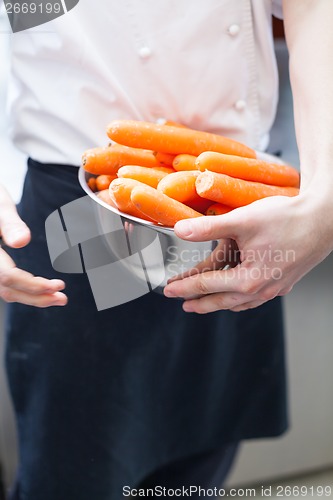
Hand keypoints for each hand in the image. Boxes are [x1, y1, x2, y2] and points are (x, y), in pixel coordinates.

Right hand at [0, 185, 66, 306]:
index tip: (59, 285)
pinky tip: (41, 290)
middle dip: (36, 297)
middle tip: (63, 299)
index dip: (33, 285)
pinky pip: (4, 285)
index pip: (8, 277)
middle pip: (6, 289)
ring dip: (31, 297)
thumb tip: (22, 241)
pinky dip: (23, 290)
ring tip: (56, 297)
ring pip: (4, 290)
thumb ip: (10, 223)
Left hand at [164, 193, 332, 312]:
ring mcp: (274, 288)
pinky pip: (255, 297)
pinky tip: (237, 295)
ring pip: (239, 302)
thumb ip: (208, 228)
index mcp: (248, 279)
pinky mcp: (284, 282)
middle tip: (183, 304)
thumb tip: (180, 230)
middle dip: (200, 303)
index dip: (185, 287)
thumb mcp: (242, 221)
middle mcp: (261, 289)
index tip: (169, 290)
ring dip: (220, 302)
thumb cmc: (287, 219)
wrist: (323, 220)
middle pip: (222, 301)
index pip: (206, 286)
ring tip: (206, 303)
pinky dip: (240, 298)